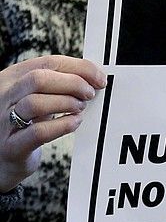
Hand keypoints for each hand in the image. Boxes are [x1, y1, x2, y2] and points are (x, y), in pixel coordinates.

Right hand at [0, 55, 105, 192]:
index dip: (79, 68)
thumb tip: (93, 77)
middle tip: (89, 94)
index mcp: (11, 79)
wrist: (2, 159)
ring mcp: (3, 122)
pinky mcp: (11, 147)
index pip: (48, 62)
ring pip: (35, 103)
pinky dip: (63, 125)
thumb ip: (57, 84)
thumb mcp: (35, 97)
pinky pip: (39, 132)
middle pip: (39, 79)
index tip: (99, 78)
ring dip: (67, 103)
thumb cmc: (25, 124)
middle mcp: (3, 97)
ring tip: (79, 108)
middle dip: (73, 84)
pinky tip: (75, 122)